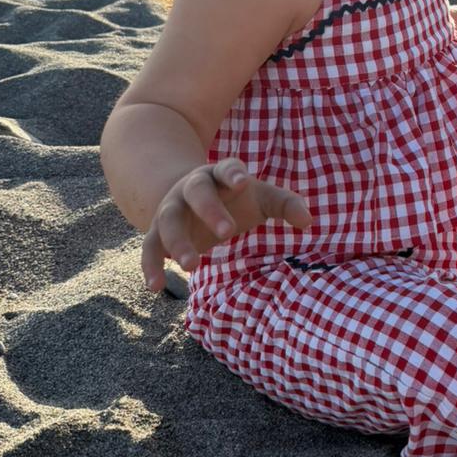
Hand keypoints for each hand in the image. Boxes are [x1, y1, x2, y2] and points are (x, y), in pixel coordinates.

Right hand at [141, 157, 311, 291]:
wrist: (187, 196)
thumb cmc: (234, 198)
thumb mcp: (261, 197)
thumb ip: (285, 204)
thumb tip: (308, 221)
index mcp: (219, 175)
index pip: (226, 168)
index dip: (233, 174)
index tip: (242, 182)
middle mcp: (191, 188)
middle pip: (196, 192)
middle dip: (210, 210)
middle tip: (228, 233)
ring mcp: (171, 209)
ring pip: (168, 220)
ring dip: (178, 242)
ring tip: (192, 266)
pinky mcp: (157, 233)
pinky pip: (149, 247)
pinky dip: (150, 266)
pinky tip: (155, 288)